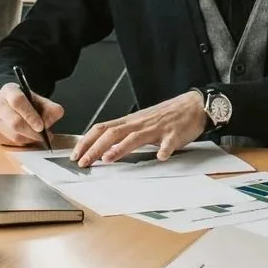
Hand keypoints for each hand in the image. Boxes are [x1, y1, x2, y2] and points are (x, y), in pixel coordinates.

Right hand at [0, 82, 63, 146]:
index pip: (17, 102)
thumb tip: (53, 117)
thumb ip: (50, 107)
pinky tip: (26, 138)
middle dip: (32, 133)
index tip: (41, 126)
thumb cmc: (26, 103)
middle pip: (14, 122)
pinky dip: (21, 144)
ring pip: (12, 136)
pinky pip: (8, 143)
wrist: (9, 104)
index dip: (30, 115)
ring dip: (28, 140)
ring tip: (37, 137)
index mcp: (8, 90)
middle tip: (43, 136)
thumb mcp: (39, 100)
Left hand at [70, 94, 207, 166]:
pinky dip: (164, 149)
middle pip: (113, 133)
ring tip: (108, 158)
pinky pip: (169, 142)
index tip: (75, 154)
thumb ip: (124, 134)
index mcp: (130, 122)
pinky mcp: (174, 134)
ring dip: (120, 148)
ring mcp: (157, 128)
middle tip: (83, 162)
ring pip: (135, 137)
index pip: (102, 128)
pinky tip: (160, 156)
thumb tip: (103, 148)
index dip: (87, 140)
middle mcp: (139, 123)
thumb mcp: (140, 123)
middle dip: (95, 147)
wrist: (192, 105)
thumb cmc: (164, 117)